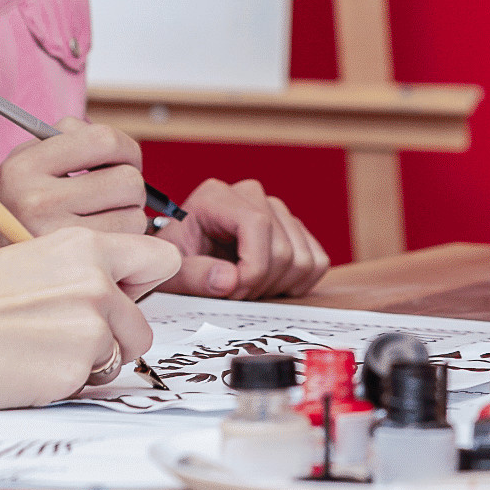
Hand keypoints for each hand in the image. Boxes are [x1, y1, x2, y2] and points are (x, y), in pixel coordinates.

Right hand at [0, 118, 151, 242]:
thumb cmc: (15, 208)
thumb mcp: (27, 162)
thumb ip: (69, 138)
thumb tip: (119, 143)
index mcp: (25, 165)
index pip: (103, 140)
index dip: (127, 148)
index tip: (127, 159)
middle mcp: (36, 200)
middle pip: (127, 180)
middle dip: (131, 186)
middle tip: (115, 194)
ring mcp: (54, 237)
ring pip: (134, 216)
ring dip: (129, 216)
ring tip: (103, 219)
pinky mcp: (71, 267)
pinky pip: (126, 246)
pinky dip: (125, 242)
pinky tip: (101, 242)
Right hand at [0, 227, 177, 410]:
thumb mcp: (26, 262)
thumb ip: (76, 273)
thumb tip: (112, 293)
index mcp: (81, 244)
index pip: (159, 257)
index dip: (141, 285)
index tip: (117, 299)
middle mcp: (96, 278)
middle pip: (144, 322)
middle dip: (117, 337)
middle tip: (68, 341)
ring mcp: (92, 322)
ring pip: (121, 356)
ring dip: (90, 364)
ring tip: (37, 355)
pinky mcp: (78, 364)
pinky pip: (92, 384)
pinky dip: (66, 385)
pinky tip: (27, 372)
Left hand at [155, 179, 331, 298]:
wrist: (182, 258)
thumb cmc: (175, 262)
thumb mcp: (171, 273)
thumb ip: (193, 275)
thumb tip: (229, 278)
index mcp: (217, 197)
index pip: (257, 224)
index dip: (252, 267)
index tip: (233, 292)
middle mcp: (250, 195)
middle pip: (282, 249)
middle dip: (259, 284)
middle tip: (232, 294)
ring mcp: (276, 210)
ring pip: (304, 259)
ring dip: (277, 286)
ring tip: (247, 288)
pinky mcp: (293, 229)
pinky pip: (317, 261)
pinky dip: (297, 283)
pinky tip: (269, 285)